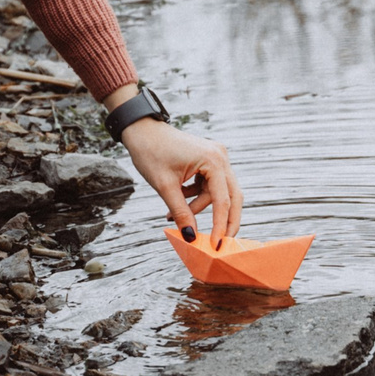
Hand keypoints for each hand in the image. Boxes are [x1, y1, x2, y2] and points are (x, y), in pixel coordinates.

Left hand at [119, 110, 241, 243]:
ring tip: (174, 214)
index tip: (216, 246)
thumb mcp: (165, 186)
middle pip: (232, 197)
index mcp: (213, 160)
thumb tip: (191, 237)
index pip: (222, 200)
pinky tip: (179, 198)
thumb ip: (181, 212)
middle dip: (225, 221)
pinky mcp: (210, 159)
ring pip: (219, 192)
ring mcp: (217, 156)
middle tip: (219, 243)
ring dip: (201, 207)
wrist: (142, 130)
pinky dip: (197, 197)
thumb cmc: (151, 152)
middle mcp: (221, 156)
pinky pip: (210, 185)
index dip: (220, 225)